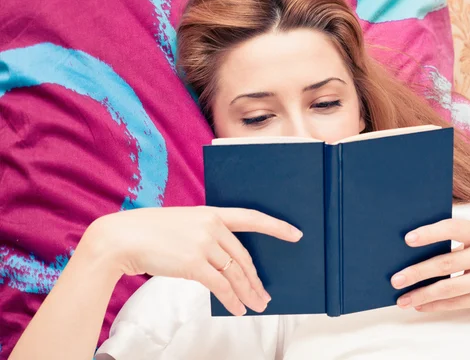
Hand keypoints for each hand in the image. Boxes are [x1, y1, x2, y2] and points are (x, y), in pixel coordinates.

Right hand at [82, 206, 302, 315]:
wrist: (121, 238)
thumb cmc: (148, 232)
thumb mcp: (182, 225)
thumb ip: (205, 237)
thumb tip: (223, 265)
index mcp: (210, 212)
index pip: (251, 217)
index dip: (276, 226)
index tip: (296, 234)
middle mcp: (211, 225)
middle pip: (243, 256)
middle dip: (256, 278)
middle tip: (266, 294)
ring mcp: (203, 243)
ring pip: (235, 273)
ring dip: (248, 292)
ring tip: (258, 305)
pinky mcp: (193, 263)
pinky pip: (220, 286)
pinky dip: (232, 300)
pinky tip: (238, 310)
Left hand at [391, 219, 469, 312]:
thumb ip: (458, 241)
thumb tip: (414, 250)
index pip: (453, 228)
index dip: (430, 233)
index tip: (407, 239)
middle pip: (446, 262)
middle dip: (417, 272)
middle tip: (395, 278)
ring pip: (450, 287)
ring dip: (422, 294)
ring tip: (402, 298)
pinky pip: (457, 303)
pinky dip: (436, 305)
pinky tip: (420, 305)